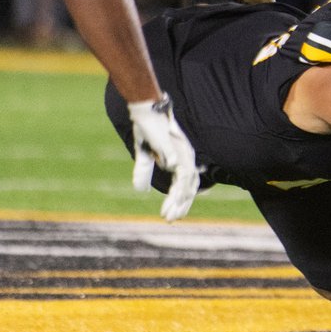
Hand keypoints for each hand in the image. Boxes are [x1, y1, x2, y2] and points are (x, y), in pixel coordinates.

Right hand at [127, 95, 199, 221]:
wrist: (146, 111)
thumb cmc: (148, 130)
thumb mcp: (144, 154)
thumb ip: (144, 171)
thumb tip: (140, 191)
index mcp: (180, 160)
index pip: (185, 185)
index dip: (179, 201)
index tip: (171, 217)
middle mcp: (186, 158)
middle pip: (189, 187)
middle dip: (180, 205)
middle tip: (171, 220)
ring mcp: (183, 153)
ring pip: (186, 182)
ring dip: (178, 200)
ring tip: (168, 215)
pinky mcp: (176, 149)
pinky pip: (179, 168)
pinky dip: (177, 184)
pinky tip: (172, 195)